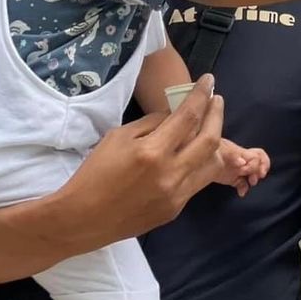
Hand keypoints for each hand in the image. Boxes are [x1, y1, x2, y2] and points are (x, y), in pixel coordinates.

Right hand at [59, 75, 226, 243]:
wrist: (84, 218)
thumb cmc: (95, 173)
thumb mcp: (118, 137)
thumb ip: (152, 124)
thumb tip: (176, 114)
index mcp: (152, 152)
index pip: (188, 117)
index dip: (201, 95)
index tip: (209, 81)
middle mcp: (171, 174)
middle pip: (210, 140)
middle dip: (217, 114)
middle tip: (215, 100)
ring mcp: (177, 195)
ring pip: (213, 164)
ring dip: (215, 142)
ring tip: (209, 128)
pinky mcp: (177, 209)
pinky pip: (198, 181)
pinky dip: (200, 163)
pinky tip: (193, 154)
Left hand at [212, 140, 270, 197]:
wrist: (195, 160)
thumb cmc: (207, 150)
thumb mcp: (218, 148)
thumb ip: (231, 154)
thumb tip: (242, 163)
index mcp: (240, 152)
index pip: (257, 155)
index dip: (257, 164)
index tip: (249, 171)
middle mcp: (241, 160)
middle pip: (259, 163)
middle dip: (260, 171)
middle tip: (254, 180)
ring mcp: (237, 170)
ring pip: (253, 174)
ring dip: (254, 179)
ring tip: (251, 184)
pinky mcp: (232, 178)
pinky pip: (243, 184)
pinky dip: (244, 188)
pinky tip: (241, 193)